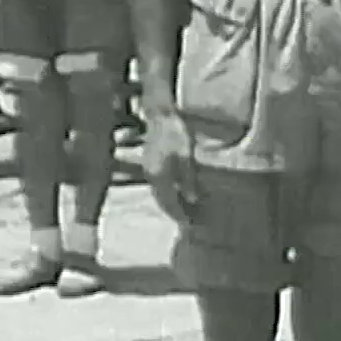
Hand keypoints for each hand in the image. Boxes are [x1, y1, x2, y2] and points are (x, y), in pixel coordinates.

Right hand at [143, 110, 198, 224]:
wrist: (160, 116)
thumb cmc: (176, 133)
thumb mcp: (186, 155)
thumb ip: (187, 178)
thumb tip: (192, 199)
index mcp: (160, 176)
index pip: (169, 202)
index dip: (178, 214)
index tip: (187, 225)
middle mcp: (151, 176)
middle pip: (161, 200)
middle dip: (172, 212)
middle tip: (184, 222)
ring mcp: (148, 170)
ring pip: (158, 193)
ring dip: (168, 203)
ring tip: (180, 211)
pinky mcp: (149, 164)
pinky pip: (157, 185)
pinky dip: (165, 193)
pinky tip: (173, 193)